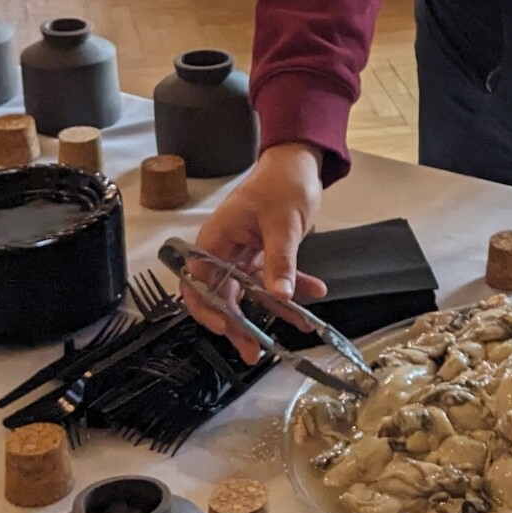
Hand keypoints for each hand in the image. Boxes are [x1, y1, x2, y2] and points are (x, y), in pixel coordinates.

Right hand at [185, 142, 327, 362]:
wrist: (300, 162)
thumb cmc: (282, 183)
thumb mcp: (284, 224)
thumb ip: (280, 261)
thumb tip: (280, 295)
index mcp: (215, 239)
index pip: (197, 283)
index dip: (206, 310)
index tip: (226, 330)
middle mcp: (223, 250)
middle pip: (222, 296)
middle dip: (240, 325)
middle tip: (254, 351)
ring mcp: (242, 254)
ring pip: (250, 293)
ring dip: (274, 310)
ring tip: (298, 327)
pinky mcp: (262, 254)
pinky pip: (272, 280)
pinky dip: (293, 288)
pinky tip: (314, 294)